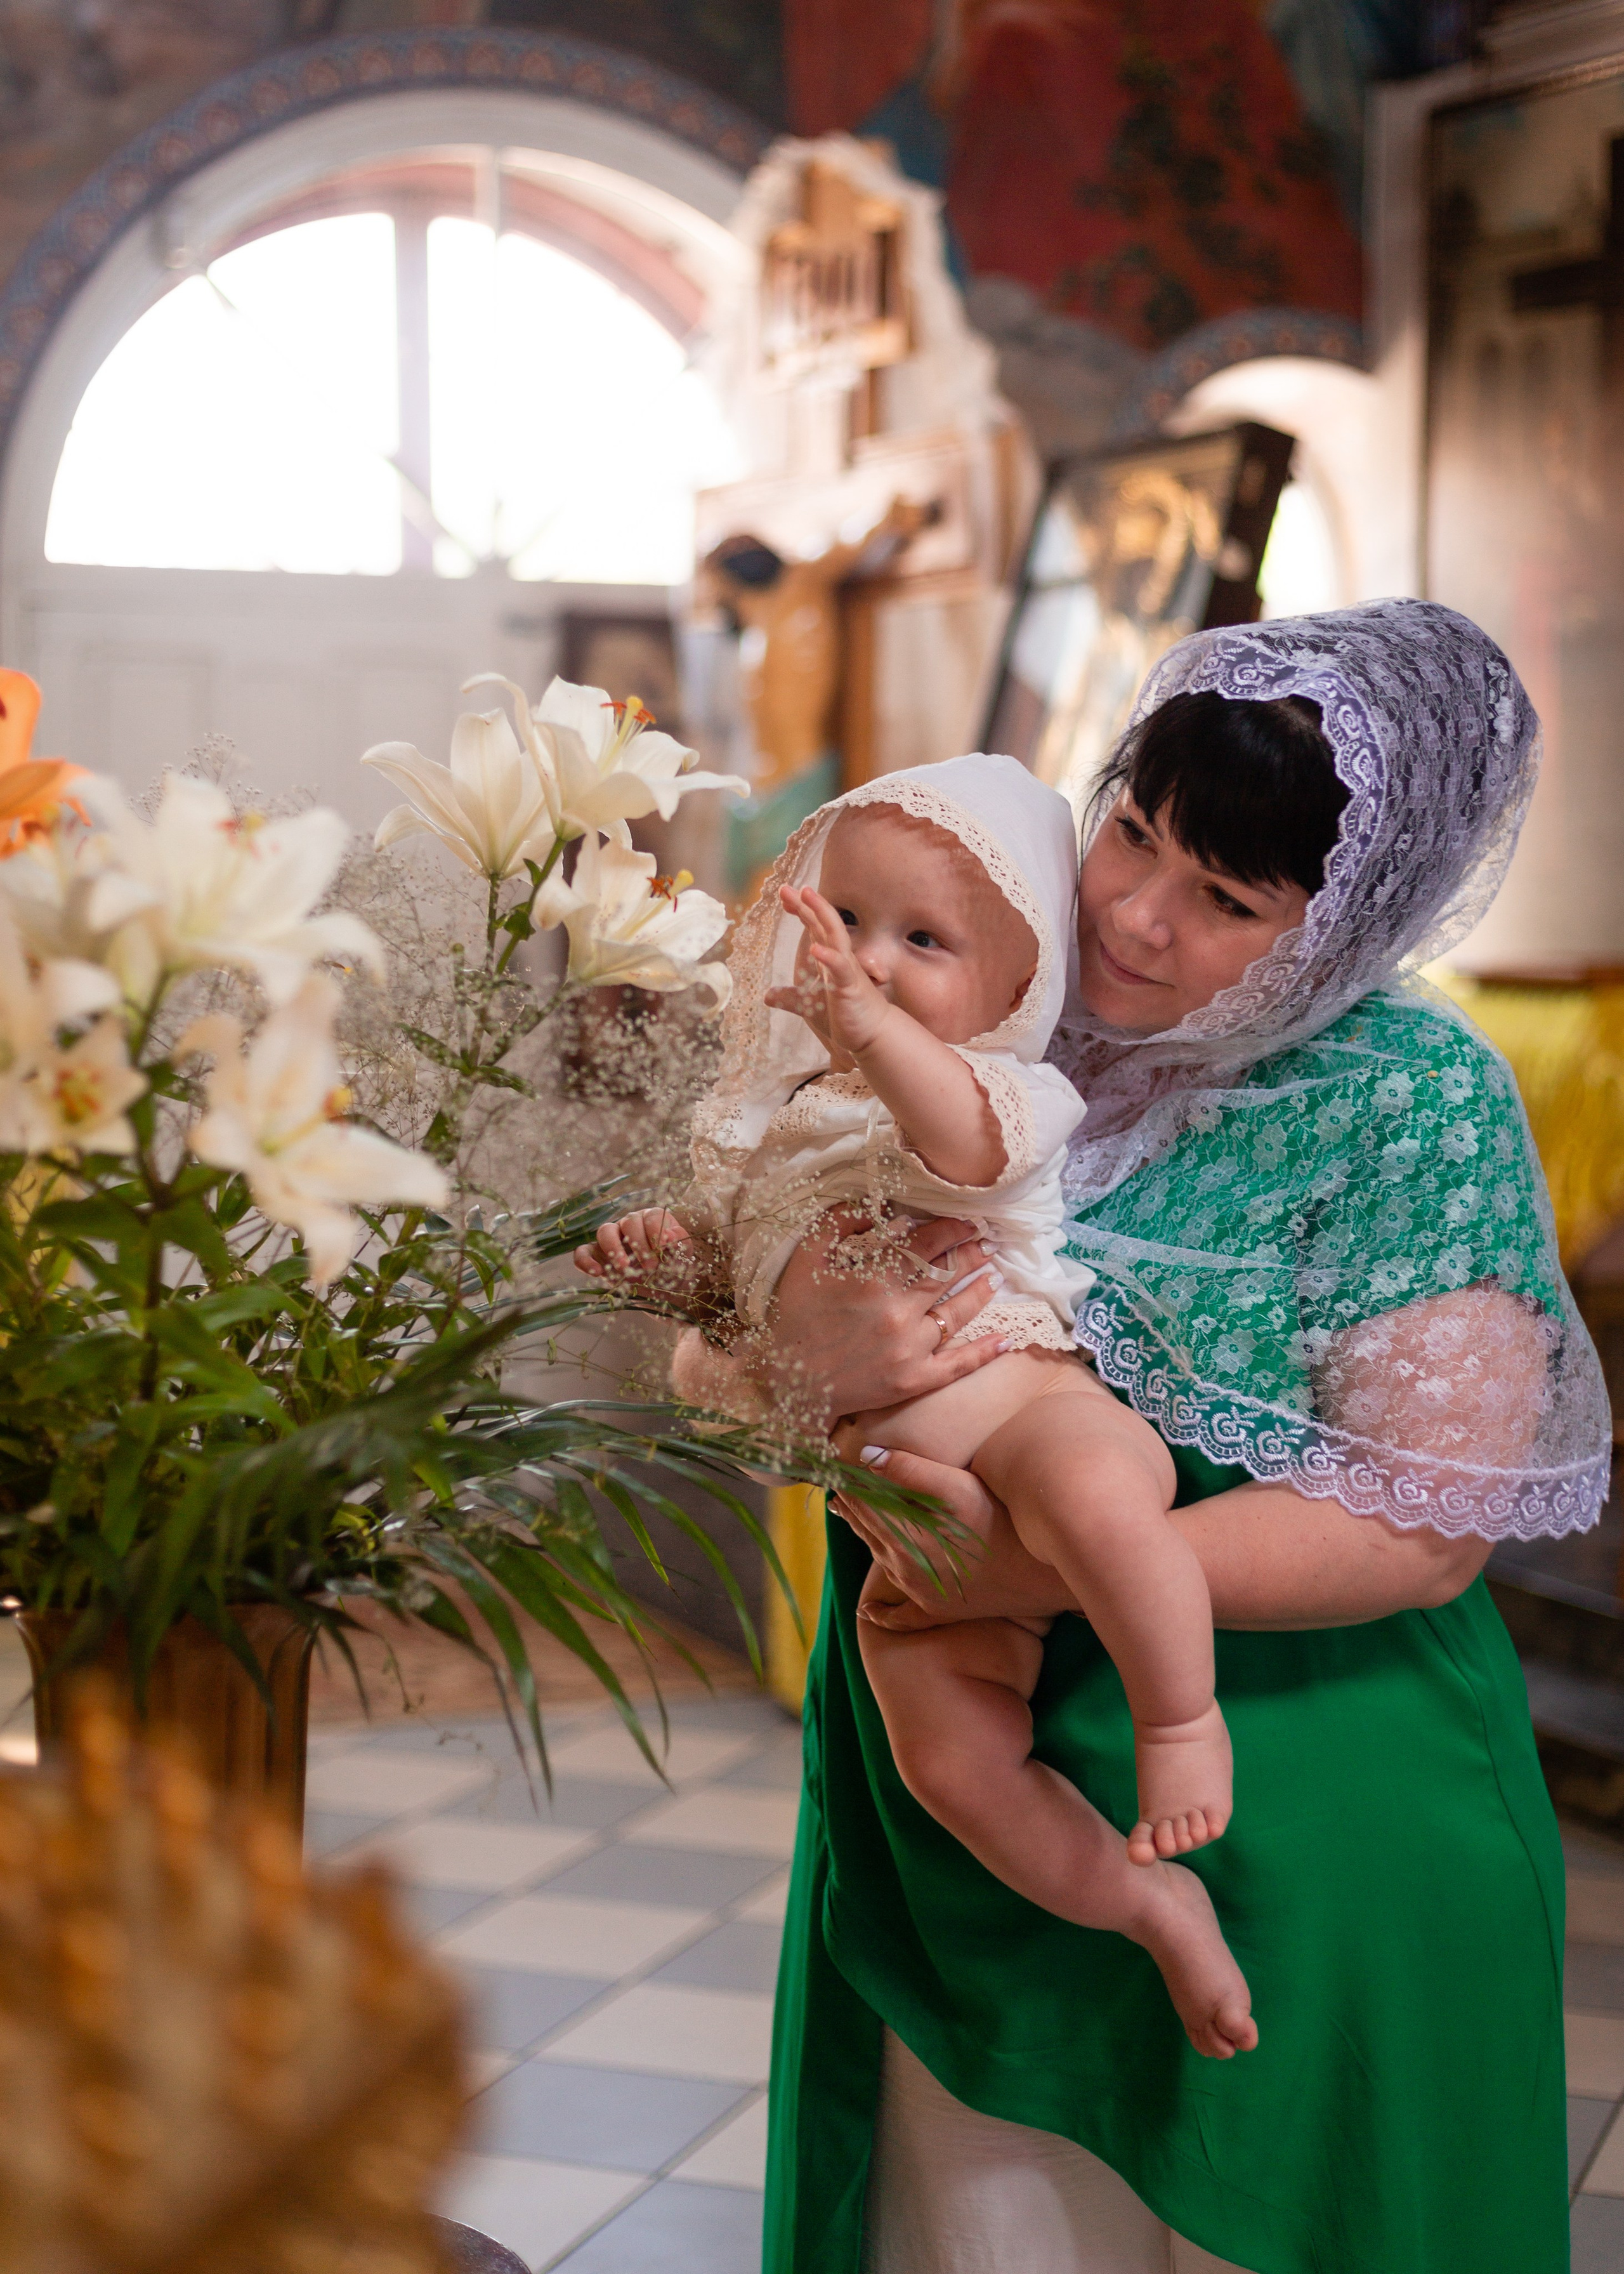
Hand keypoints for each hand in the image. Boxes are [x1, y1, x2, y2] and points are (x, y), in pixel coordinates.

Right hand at [575, 1209, 700, 1295]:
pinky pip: (583, 1252)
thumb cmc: (673, 1268)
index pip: (651, 1216)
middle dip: (640, 1244)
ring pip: (605, 1231)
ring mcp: (612, 1239)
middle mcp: (630, 1224)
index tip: (664, 1247)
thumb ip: (680, 1243)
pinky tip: (597, 1273)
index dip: (657, 1230)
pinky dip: (585, 1261)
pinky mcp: (597, 1256)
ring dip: (613, 1248)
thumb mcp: (683, 1257)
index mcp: (652, 1220)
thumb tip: (671, 1235)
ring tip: (624, 1268)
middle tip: (651, 1268)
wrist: (664, 1291)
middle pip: (629, 1222)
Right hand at [746, 1209, 1009, 1426]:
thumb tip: (881, 1203)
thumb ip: (842, 1222)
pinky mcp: (914, 1381)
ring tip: (994, 1276)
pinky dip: (984, 1352)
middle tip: (987, 1242)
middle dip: (971, 1254)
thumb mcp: (808, 1256)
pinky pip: (958, 1365)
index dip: (951, 1229)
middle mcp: (899, 1312)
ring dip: (980, 1291)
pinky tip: (1005, 1339)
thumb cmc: (795, 1314)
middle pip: (948, 1274)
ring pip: (958, 1312)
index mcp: (875, 1278)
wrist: (787, 1380)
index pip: (927, 1244)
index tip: (967, 1219)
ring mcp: (910, 1349)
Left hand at [766, 884, 889, 1058]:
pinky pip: (840, 969)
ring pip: (835, 936)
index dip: (801, 909)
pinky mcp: (851, 987)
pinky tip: (815, 949)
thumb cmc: (847, 1016)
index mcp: (831, 959)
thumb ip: (791, 998)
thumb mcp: (810, 1005)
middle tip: (786, 887)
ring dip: (822, 915)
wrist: (874, 1035)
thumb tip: (768, 996)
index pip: (816, 927)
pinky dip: (829, 958)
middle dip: (806, 904)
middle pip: (823, 923)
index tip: (785, 894)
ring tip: (807, 896)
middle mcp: (840, 958)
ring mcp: (847, 971)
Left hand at [831, 1437, 1081, 1627]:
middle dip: (852, 1507)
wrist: (1039, 1575)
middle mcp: (904, 1567)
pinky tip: (868, 1611)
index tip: (837, 1466)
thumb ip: (910, 1469)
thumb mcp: (958, 1487)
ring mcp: (919, 1592)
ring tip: (850, 1517)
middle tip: (837, 1488)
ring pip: (880, 1561)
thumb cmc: (1003, 1523)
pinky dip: (882, 1613)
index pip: (864, 1503)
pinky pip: (900, 1617)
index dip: (851, 1482)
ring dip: (864, 1537)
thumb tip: (866, 1457)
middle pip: (868, 1530)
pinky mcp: (937, 1610)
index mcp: (904, 1534)